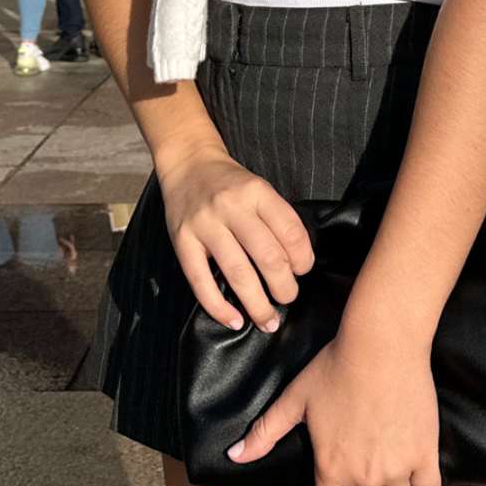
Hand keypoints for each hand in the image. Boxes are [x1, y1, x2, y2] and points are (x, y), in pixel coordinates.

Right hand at [156, 145, 314, 332]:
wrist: (188, 164)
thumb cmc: (231, 184)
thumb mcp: (260, 189)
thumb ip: (278, 219)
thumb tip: (298, 264)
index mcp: (257, 192)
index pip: (291, 231)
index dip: (303, 259)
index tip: (302, 271)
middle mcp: (232, 207)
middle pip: (268, 256)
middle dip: (284, 287)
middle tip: (288, 298)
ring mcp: (205, 225)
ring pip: (238, 273)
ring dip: (257, 304)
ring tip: (269, 321)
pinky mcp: (182, 241)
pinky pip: (201, 281)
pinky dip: (219, 307)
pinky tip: (234, 321)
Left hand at [227, 329, 442, 485]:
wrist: (380, 345)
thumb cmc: (335, 368)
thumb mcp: (294, 400)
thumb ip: (265, 432)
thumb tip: (233, 456)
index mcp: (330, 467)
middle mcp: (363, 476)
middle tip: (369, 480)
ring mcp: (396, 467)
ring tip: (392, 471)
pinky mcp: (425, 454)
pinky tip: (417, 471)